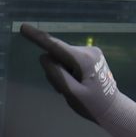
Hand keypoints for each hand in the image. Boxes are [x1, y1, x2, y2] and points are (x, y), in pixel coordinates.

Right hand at [18, 24, 135, 136]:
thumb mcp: (72, 93)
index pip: (55, 46)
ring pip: (63, 58)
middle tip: (64, 90)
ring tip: (73, 88)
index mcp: (83, 59)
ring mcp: (91, 52)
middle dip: (55, 70)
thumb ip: (57, 75)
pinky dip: (68, 70)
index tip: (23, 27)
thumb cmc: (93, 105)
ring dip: (62, 72)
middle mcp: (88, 50)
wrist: (112, 108)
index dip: (37, 37)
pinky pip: (70, 59)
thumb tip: (45, 57)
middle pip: (58, 54)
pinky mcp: (91, 55)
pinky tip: (77, 83)